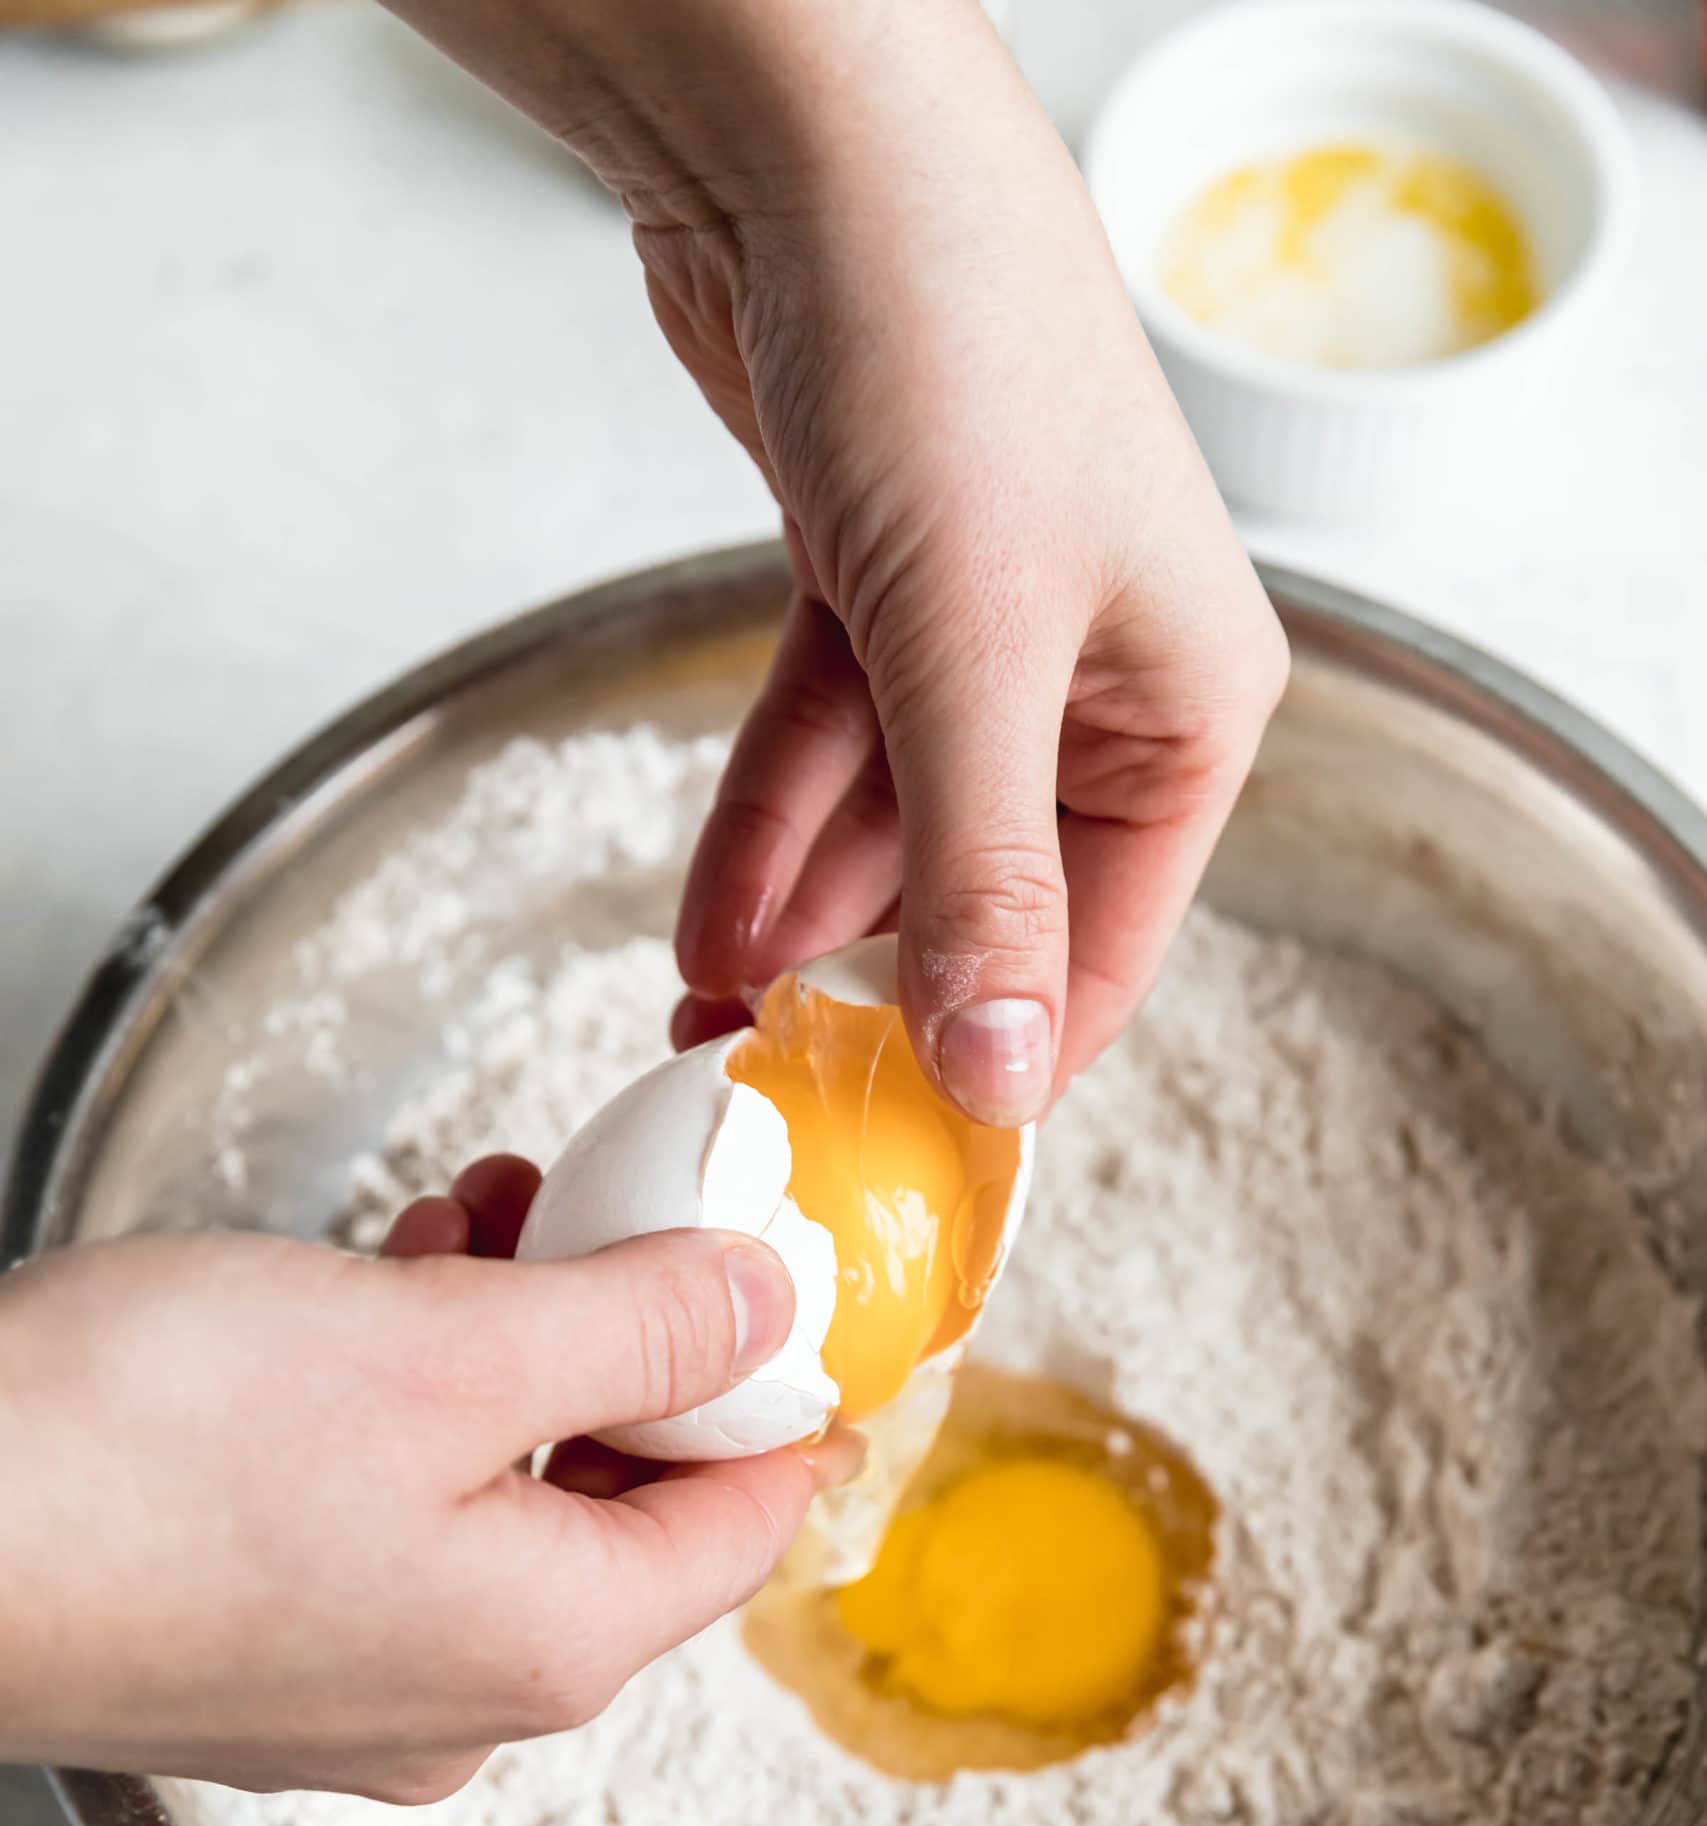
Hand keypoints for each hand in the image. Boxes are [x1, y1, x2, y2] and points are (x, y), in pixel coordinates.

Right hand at [0, 1157, 850, 1800]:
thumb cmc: (144, 1453)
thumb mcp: (445, 1346)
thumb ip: (636, 1327)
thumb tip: (765, 1313)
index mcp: (551, 1646)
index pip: (747, 1521)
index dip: (781, 1387)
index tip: (778, 1277)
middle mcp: (465, 1698)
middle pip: (621, 1508)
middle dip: (619, 1340)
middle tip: (590, 1210)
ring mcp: (348, 1691)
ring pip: (499, 1501)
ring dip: (505, 1354)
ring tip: (466, 1223)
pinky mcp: (248, 1655)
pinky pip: (387, 1524)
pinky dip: (402, 1412)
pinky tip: (357, 1302)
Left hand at [386, 0, 1287, 1122]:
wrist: (818, 147)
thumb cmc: (950, 357)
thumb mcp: (974, 654)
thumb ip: (984, 878)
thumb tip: (1001, 1070)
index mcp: (1186, 708)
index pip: (1101, 948)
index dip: (998, 1057)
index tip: (893, 1143)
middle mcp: (1103, 681)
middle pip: (985, 895)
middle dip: (873, 987)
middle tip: (765, 1084)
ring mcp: (989, 636)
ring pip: (890, 829)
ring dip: (795, 918)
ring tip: (701, 1003)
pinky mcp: (883, 588)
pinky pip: (830, 749)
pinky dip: (767, 825)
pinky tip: (704, 915)